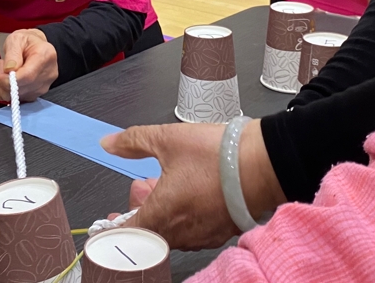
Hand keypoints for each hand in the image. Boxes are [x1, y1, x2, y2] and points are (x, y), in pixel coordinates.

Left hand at [0, 28, 57, 101]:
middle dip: (1, 82)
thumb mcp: (16, 39)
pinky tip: (0, 79)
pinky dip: (3, 91)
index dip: (8, 80)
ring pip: (17, 96)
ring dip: (1, 86)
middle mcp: (48, 74)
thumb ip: (12, 54)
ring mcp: (43, 86)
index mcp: (45, 56)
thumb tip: (9, 70)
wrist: (35, 46)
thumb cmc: (26, 41)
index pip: (27, 76)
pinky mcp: (36, 94)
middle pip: (21, 88)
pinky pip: (16, 99)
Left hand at [101, 120, 284, 250]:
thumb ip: (133, 142)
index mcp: (162, 215)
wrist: (265, 163)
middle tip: (143, 185)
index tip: (111, 215)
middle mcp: (181, 233)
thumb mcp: (167, 139)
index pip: (127, 233)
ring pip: (172, 231)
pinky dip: (184, 214)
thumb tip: (110, 143)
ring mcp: (203, 236)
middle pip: (149, 232)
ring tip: (168, 182)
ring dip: (163, 211)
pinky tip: (190, 191)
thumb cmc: (219, 155)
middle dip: (142, 208)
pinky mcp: (221, 232)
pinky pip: (193, 231)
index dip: (116, 224)